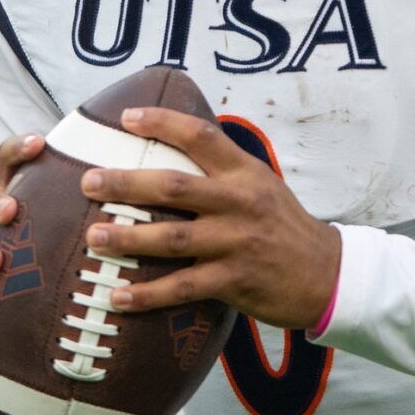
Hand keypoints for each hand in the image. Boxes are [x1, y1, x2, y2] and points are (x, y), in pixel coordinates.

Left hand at [78, 106, 340, 329]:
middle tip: (88, 182)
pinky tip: (118, 296)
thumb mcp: (261, 184)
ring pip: (172, 238)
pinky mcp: (235, 280)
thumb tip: (170, 148)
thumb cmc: (283, 226)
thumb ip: (222, 169)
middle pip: (174, 187)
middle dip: (126, 184)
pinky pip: (183, 287)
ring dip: (128, 239)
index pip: (200, 135)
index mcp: (244, 172)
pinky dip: (148, 294)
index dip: (161, 122)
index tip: (125, 118)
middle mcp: (239, 202)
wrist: (327, 274)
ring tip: (93, 238)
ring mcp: (236, 242)